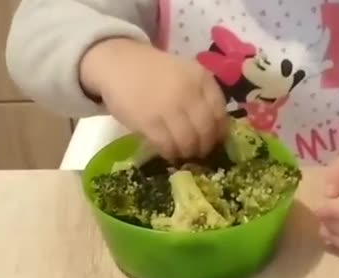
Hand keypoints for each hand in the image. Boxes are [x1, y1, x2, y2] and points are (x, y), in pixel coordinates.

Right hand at [79, 38, 228, 160]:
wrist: (118, 64)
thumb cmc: (154, 72)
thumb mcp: (186, 73)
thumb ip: (202, 96)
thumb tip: (216, 130)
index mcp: (201, 78)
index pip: (220, 114)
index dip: (220, 133)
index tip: (216, 141)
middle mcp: (189, 92)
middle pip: (206, 131)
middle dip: (205, 147)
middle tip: (200, 152)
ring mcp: (169, 108)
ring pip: (188, 141)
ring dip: (188, 152)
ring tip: (183, 153)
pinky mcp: (149, 121)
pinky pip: (167, 145)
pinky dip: (170, 153)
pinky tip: (168, 152)